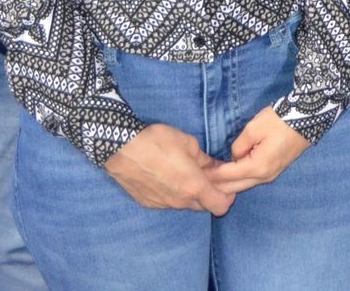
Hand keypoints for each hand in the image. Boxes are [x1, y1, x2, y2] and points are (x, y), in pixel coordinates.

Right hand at [104, 124, 233, 212]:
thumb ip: (205, 159)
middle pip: (204, 207)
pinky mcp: (148, 203)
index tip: (226, 184)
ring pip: (185, 205)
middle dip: (210, 194)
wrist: (121, 148)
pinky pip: (167, 203)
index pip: (221, 206)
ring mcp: (163, 204)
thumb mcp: (189, 143)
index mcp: (194, 186)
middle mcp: (180, 201)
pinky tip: (165, 177)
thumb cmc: (158, 142)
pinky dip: (172, 194)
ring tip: (184, 174)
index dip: (228, 196)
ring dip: (190, 194)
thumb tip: (215, 166)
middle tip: (206, 176)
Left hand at [205, 105, 310, 194]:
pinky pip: (251, 179)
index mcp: (257, 167)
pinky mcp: (274, 170)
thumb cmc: (279, 121)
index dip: (210, 176)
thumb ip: (238, 146)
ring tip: (209, 180)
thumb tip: (235, 157)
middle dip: (215, 186)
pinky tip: (228, 175)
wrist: (308, 118)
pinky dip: (238, 179)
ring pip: (243, 185)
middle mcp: (264, 177)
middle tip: (197, 182)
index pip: (227, 176)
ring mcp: (271, 175)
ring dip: (227, 184)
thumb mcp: (253, 128)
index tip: (195, 176)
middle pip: (234, 187)